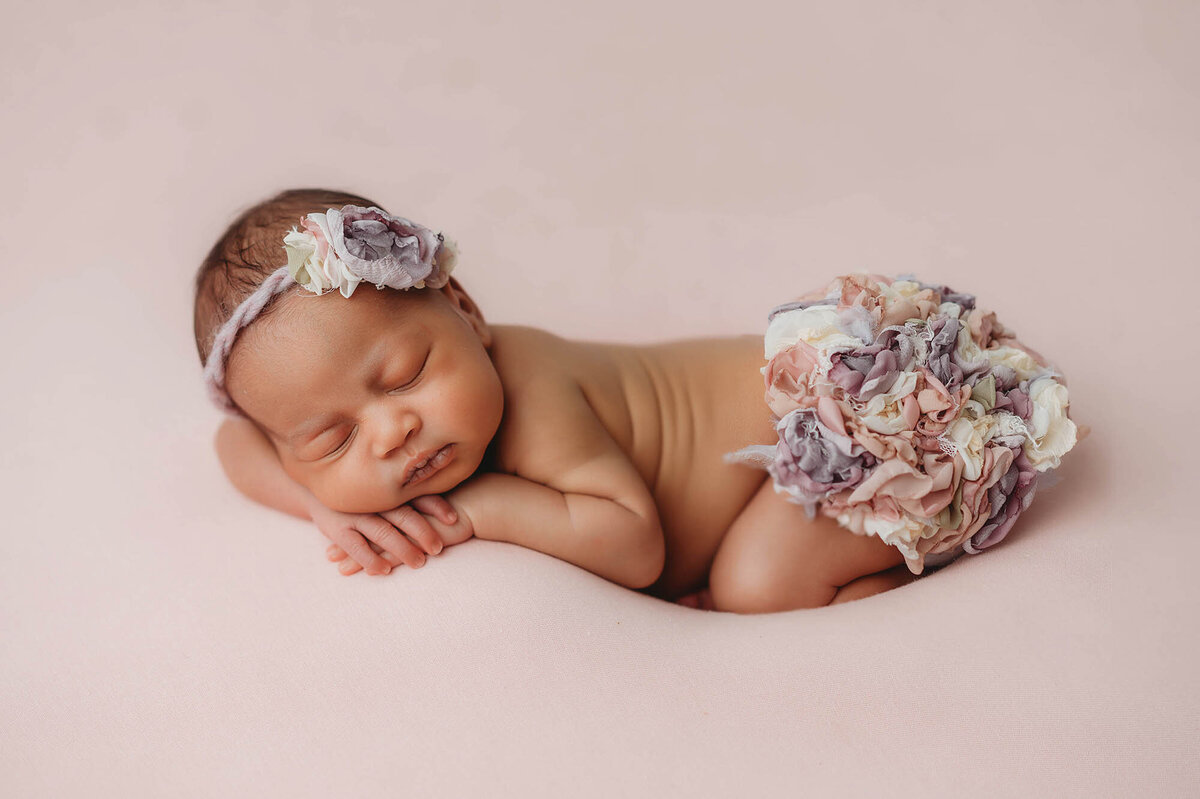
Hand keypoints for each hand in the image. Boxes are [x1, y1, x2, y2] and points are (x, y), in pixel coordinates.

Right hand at [308, 495, 458, 576]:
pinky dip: (370, 558)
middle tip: (438, 548)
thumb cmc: (362, 493)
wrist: (316, 488)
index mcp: (387, 487)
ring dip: (401, 548)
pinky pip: (355, 546)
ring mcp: (354, 513)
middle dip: (423, 532)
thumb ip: (409, 493)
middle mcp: (373, 499)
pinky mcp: (336, 528)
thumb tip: (449, 505)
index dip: (437, 506)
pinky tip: (384, 569)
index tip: (454, 519)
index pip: (417, 495)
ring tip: (418, 563)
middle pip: (403, 514)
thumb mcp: (383, 488)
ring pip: (382, 531)